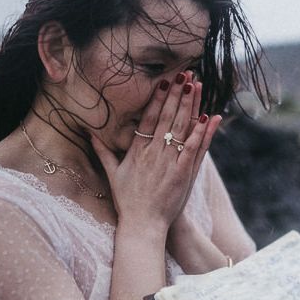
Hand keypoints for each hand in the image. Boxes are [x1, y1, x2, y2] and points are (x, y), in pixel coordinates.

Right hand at [91, 71, 219, 227]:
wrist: (142, 224)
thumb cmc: (128, 200)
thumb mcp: (112, 174)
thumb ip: (102, 151)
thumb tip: (90, 133)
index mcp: (137, 150)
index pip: (149, 117)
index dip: (158, 97)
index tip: (165, 80)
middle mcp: (153, 152)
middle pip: (167, 117)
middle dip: (177, 94)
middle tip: (185, 74)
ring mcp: (168, 162)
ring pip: (181, 128)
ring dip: (190, 105)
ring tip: (197, 86)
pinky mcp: (182, 174)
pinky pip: (193, 148)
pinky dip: (201, 132)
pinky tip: (209, 117)